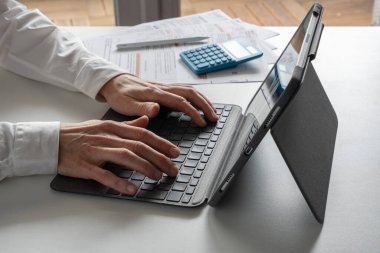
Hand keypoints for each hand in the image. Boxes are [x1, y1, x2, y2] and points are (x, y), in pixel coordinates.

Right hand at [58, 116, 179, 194]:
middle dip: (159, 158)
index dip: (162, 144)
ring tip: (158, 177)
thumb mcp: (105, 125)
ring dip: (145, 167)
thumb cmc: (81, 134)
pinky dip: (119, 182)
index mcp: (113, 128)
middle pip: (139, 147)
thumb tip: (146, 122)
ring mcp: (97, 151)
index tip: (176, 153)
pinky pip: (105, 175)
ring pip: (126, 157)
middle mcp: (108, 138)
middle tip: (173, 169)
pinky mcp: (86, 166)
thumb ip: (127, 125)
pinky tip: (132, 189)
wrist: (53, 141)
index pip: (143, 135)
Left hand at [98, 74, 217, 126]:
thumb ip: (141, 108)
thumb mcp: (125, 104)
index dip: (194, 112)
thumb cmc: (119, 94)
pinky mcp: (163, 89)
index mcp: (156, 93)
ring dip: (202, 100)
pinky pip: (184, 91)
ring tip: (211, 112)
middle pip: (190, 93)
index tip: (202, 123)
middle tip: (214, 118)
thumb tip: (157, 109)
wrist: (113, 81)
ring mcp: (164, 87)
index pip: (180, 101)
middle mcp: (163, 88)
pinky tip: (197, 104)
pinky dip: (195, 97)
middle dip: (205, 105)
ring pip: (189, 90)